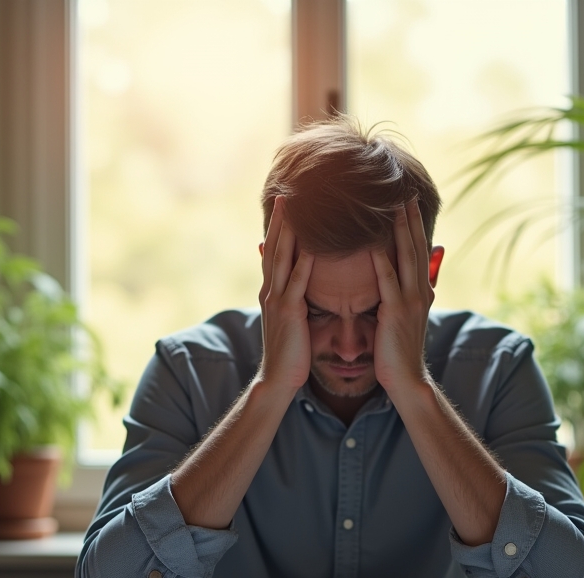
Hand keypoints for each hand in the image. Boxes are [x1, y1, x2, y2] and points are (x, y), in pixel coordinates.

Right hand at [257, 196, 314, 393]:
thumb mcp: (289, 319)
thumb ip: (291, 297)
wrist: (278, 379)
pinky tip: (312, 245)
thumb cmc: (290, 351)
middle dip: (280, 220)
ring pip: (282, 258)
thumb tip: (298, 283)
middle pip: (275, 247)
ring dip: (288, 231)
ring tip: (293, 207)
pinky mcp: (288, 312)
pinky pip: (297, 282)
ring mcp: (277, 300)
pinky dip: (304, 262)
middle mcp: (271, 290)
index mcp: (273, 291)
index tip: (286, 202)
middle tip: (285, 192)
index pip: (275, 251)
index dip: (280, 226)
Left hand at [370, 200, 434, 394]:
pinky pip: (387, 280)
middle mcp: (420, 290)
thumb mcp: (406, 317)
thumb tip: (406, 278)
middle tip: (403, 189)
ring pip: (405, 256)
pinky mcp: (396, 312)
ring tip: (392, 204)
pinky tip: (372, 242)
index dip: (414, 222)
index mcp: (421, 289)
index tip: (407, 198)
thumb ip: (406, 294)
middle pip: (415, 245)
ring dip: (399, 229)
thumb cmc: (399, 349)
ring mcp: (410, 300)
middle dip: (410, 216)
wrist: (406, 379)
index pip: (418, 248)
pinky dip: (380, 260)